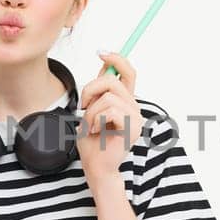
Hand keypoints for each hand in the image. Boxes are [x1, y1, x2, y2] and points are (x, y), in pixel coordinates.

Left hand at [78, 51, 145, 181]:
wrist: (96, 167)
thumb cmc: (93, 142)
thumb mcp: (92, 109)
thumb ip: (99, 91)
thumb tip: (104, 65)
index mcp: (125, 101)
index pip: (128, 72)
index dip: (116, 59)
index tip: (101, 52)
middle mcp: (133, 107)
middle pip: (112, 80)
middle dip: (90, 89)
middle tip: (84, 106)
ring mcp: (135, 117)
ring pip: (108, 97)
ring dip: (91, 111)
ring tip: (91, 125)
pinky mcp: (133, 128)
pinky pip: (110, 111)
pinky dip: (96, 120)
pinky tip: (96, 131)